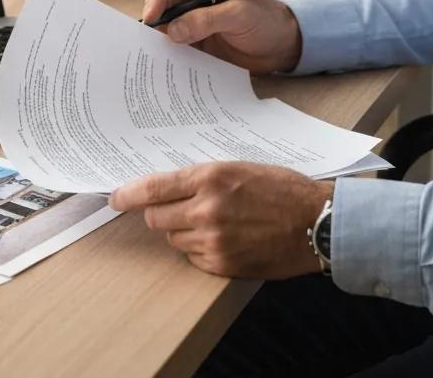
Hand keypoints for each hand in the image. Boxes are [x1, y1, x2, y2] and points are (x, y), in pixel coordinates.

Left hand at [110, 162, 333, 278]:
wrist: (317, 223)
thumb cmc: (282, 188)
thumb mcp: (240, 167)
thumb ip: (203, 177)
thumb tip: (169, 185)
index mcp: (211, 177)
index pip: (154, 188)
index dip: (129, 194)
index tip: (115, 198)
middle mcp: (207, 209)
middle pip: (156, 218)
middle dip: (159, 213)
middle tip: (173, 207)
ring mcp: (213, 241)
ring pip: (174, 238)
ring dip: (183, 230)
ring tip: (213, 220)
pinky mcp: (222, 265)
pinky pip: (193, 257)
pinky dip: (200, 249)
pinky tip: (224, 237)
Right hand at [142, 0, 302, 72]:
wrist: (283, 45)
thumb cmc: (266, 20)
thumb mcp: (239, 15)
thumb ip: (207, 20)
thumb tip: (173, 30)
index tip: (150, 20)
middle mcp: (194, 0)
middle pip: (163, 7)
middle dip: (152, 23)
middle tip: (144, 42)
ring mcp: (194, 23)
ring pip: (166, 30)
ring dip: (158, 42)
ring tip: (149, 58)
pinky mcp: (197, 44)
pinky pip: (177, 49)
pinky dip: (169, 58)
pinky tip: (164, 69)